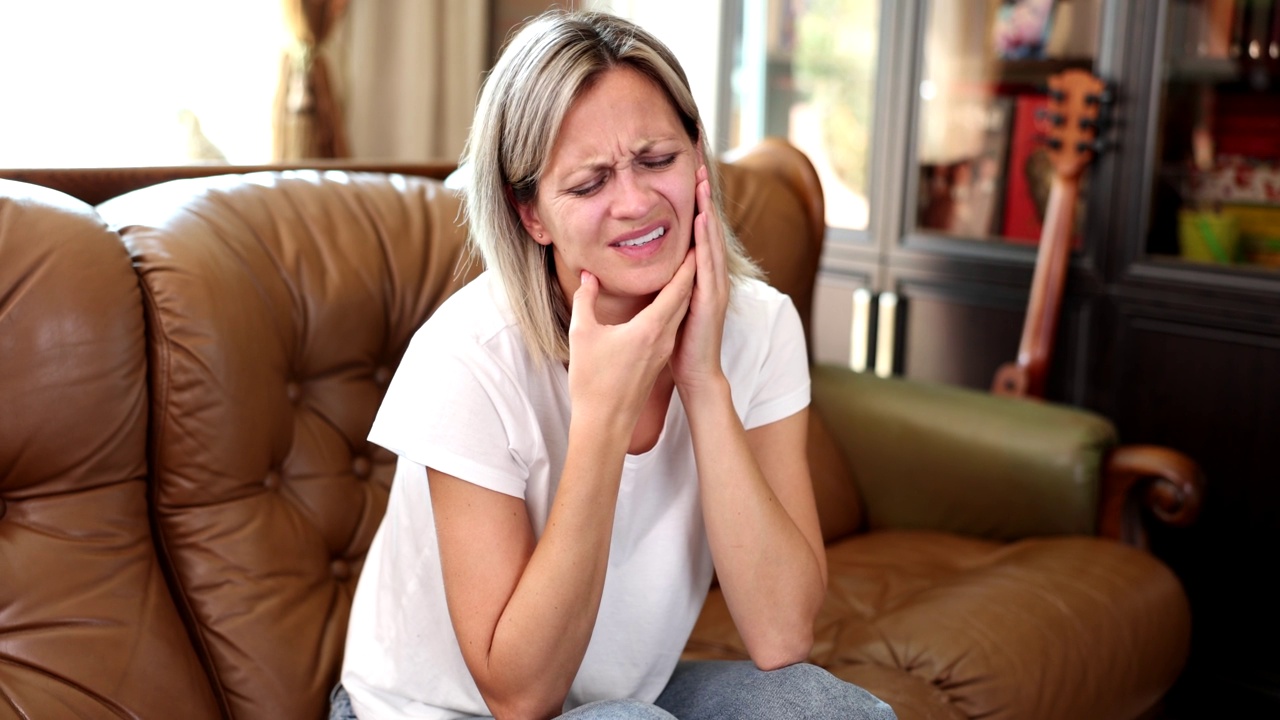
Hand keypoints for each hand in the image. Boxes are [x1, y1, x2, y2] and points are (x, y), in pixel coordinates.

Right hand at [567, 255, 695, 433]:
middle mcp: (663, 338)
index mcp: (650, 328)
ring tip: (684, 268)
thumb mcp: (582, 334)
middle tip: (694, 247)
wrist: (604, 423)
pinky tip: (667, 302)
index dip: (686, 265)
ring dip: (684, 290)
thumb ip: (586, 299)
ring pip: (680, 313)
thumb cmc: (592, 381)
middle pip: (685, 298)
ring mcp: (662, 350)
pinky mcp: (657, 360)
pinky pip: (672, 326)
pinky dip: (675, 307)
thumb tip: (588, 276)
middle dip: (690, 272)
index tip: (694, 243)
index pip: (677, 289)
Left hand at [670, 162, 729, 395]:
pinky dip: (705, 240)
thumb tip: (648, 266)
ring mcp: (715, 287)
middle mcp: (711, 277)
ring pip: (711, 241)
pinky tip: (700, 220)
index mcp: (700, 277)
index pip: (699, 234)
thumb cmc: (681, 342)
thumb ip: (665, 283)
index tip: (688, 177)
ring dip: (707, 210)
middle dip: (704, 197)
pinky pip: (708, 263)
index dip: (695, 205)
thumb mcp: (670, 305)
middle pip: (709, 230)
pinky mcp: (711, 300)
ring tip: (701, 183)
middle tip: (698, 165)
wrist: (696, 374)